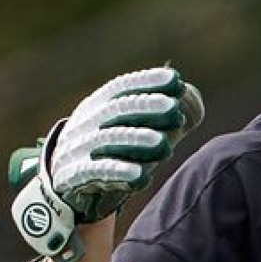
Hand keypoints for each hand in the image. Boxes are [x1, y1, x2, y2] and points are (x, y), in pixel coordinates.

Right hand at [10, 66, 203, 261]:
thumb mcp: (129, 127)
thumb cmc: (110, 149)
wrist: (66, 181)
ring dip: (135, 139)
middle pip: (116, 110)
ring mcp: (77, 147)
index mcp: (99, 105)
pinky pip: (95, 172)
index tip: (174, 80)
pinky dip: (118, 172)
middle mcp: (86, 121)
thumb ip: (162, 115)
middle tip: (173, 109)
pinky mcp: (73, 175)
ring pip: (106, 140)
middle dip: (145, 108)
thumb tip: (194, 98)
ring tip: (162, 143)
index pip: (121, 87)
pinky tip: (141, 176)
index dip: (146, 82)